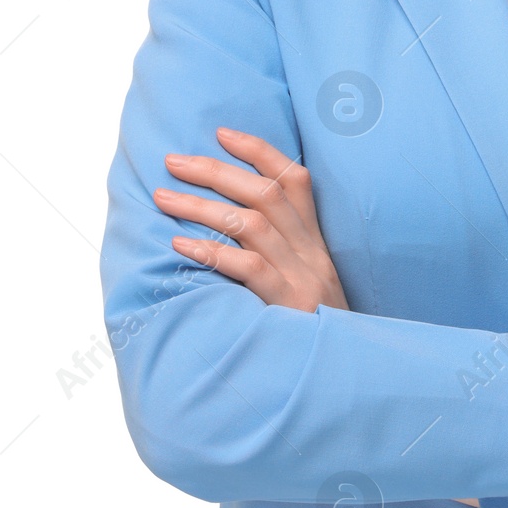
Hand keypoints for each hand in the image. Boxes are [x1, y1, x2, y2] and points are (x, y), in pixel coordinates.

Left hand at [153, 126, 347, 313]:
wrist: (344, 374)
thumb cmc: (312, 328)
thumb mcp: (306, 281)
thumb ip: (281, 252)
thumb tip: (229, 223)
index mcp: (315, 241)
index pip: (294, 180)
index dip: (259, 152)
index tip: (221, 133)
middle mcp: (311, 252)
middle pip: (265, 194)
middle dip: (216, 170)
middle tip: (172, 160)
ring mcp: (302, 277)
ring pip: (253, 224)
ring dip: (203, 207)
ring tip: (163, 197)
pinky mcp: (289, 305)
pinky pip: (249, 268)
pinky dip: (212, 252)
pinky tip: (180, 246)